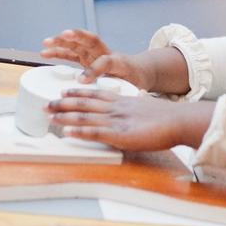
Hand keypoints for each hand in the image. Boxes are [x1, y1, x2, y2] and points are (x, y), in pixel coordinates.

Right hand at [40, 29, 151, 89]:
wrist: (137, 72)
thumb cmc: (133, 77)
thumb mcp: (131, 82)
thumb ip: (116, 84)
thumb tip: (89, 86)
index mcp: (116, 59)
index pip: (105, 60)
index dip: (94, 69)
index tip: (82, 80)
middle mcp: (102, 53)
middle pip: (88, 41)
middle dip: (75, 37)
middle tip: (63, 36)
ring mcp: (92, 55)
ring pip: (76, 45)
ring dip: (61, 42)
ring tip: (46, 43)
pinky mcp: (84, 59)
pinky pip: (69, 53)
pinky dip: (57, 52)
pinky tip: (44, 53)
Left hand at [47, 89, 215, 151]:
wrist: (179, 119)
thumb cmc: (168, 117)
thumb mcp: (146, 108)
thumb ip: (134, 111)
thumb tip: (131, 114)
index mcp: (122, 101)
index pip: (95, 94)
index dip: (78, 92)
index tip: (64, 90)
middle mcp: (115, 108)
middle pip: (84, 103)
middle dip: (63, 103)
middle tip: (46, 103)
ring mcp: (116, 121)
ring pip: (84, 116)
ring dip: (64, 116)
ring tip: (49, 115)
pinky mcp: (119, 135)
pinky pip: (94, 132)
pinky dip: (79, 132)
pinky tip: (66, 132)